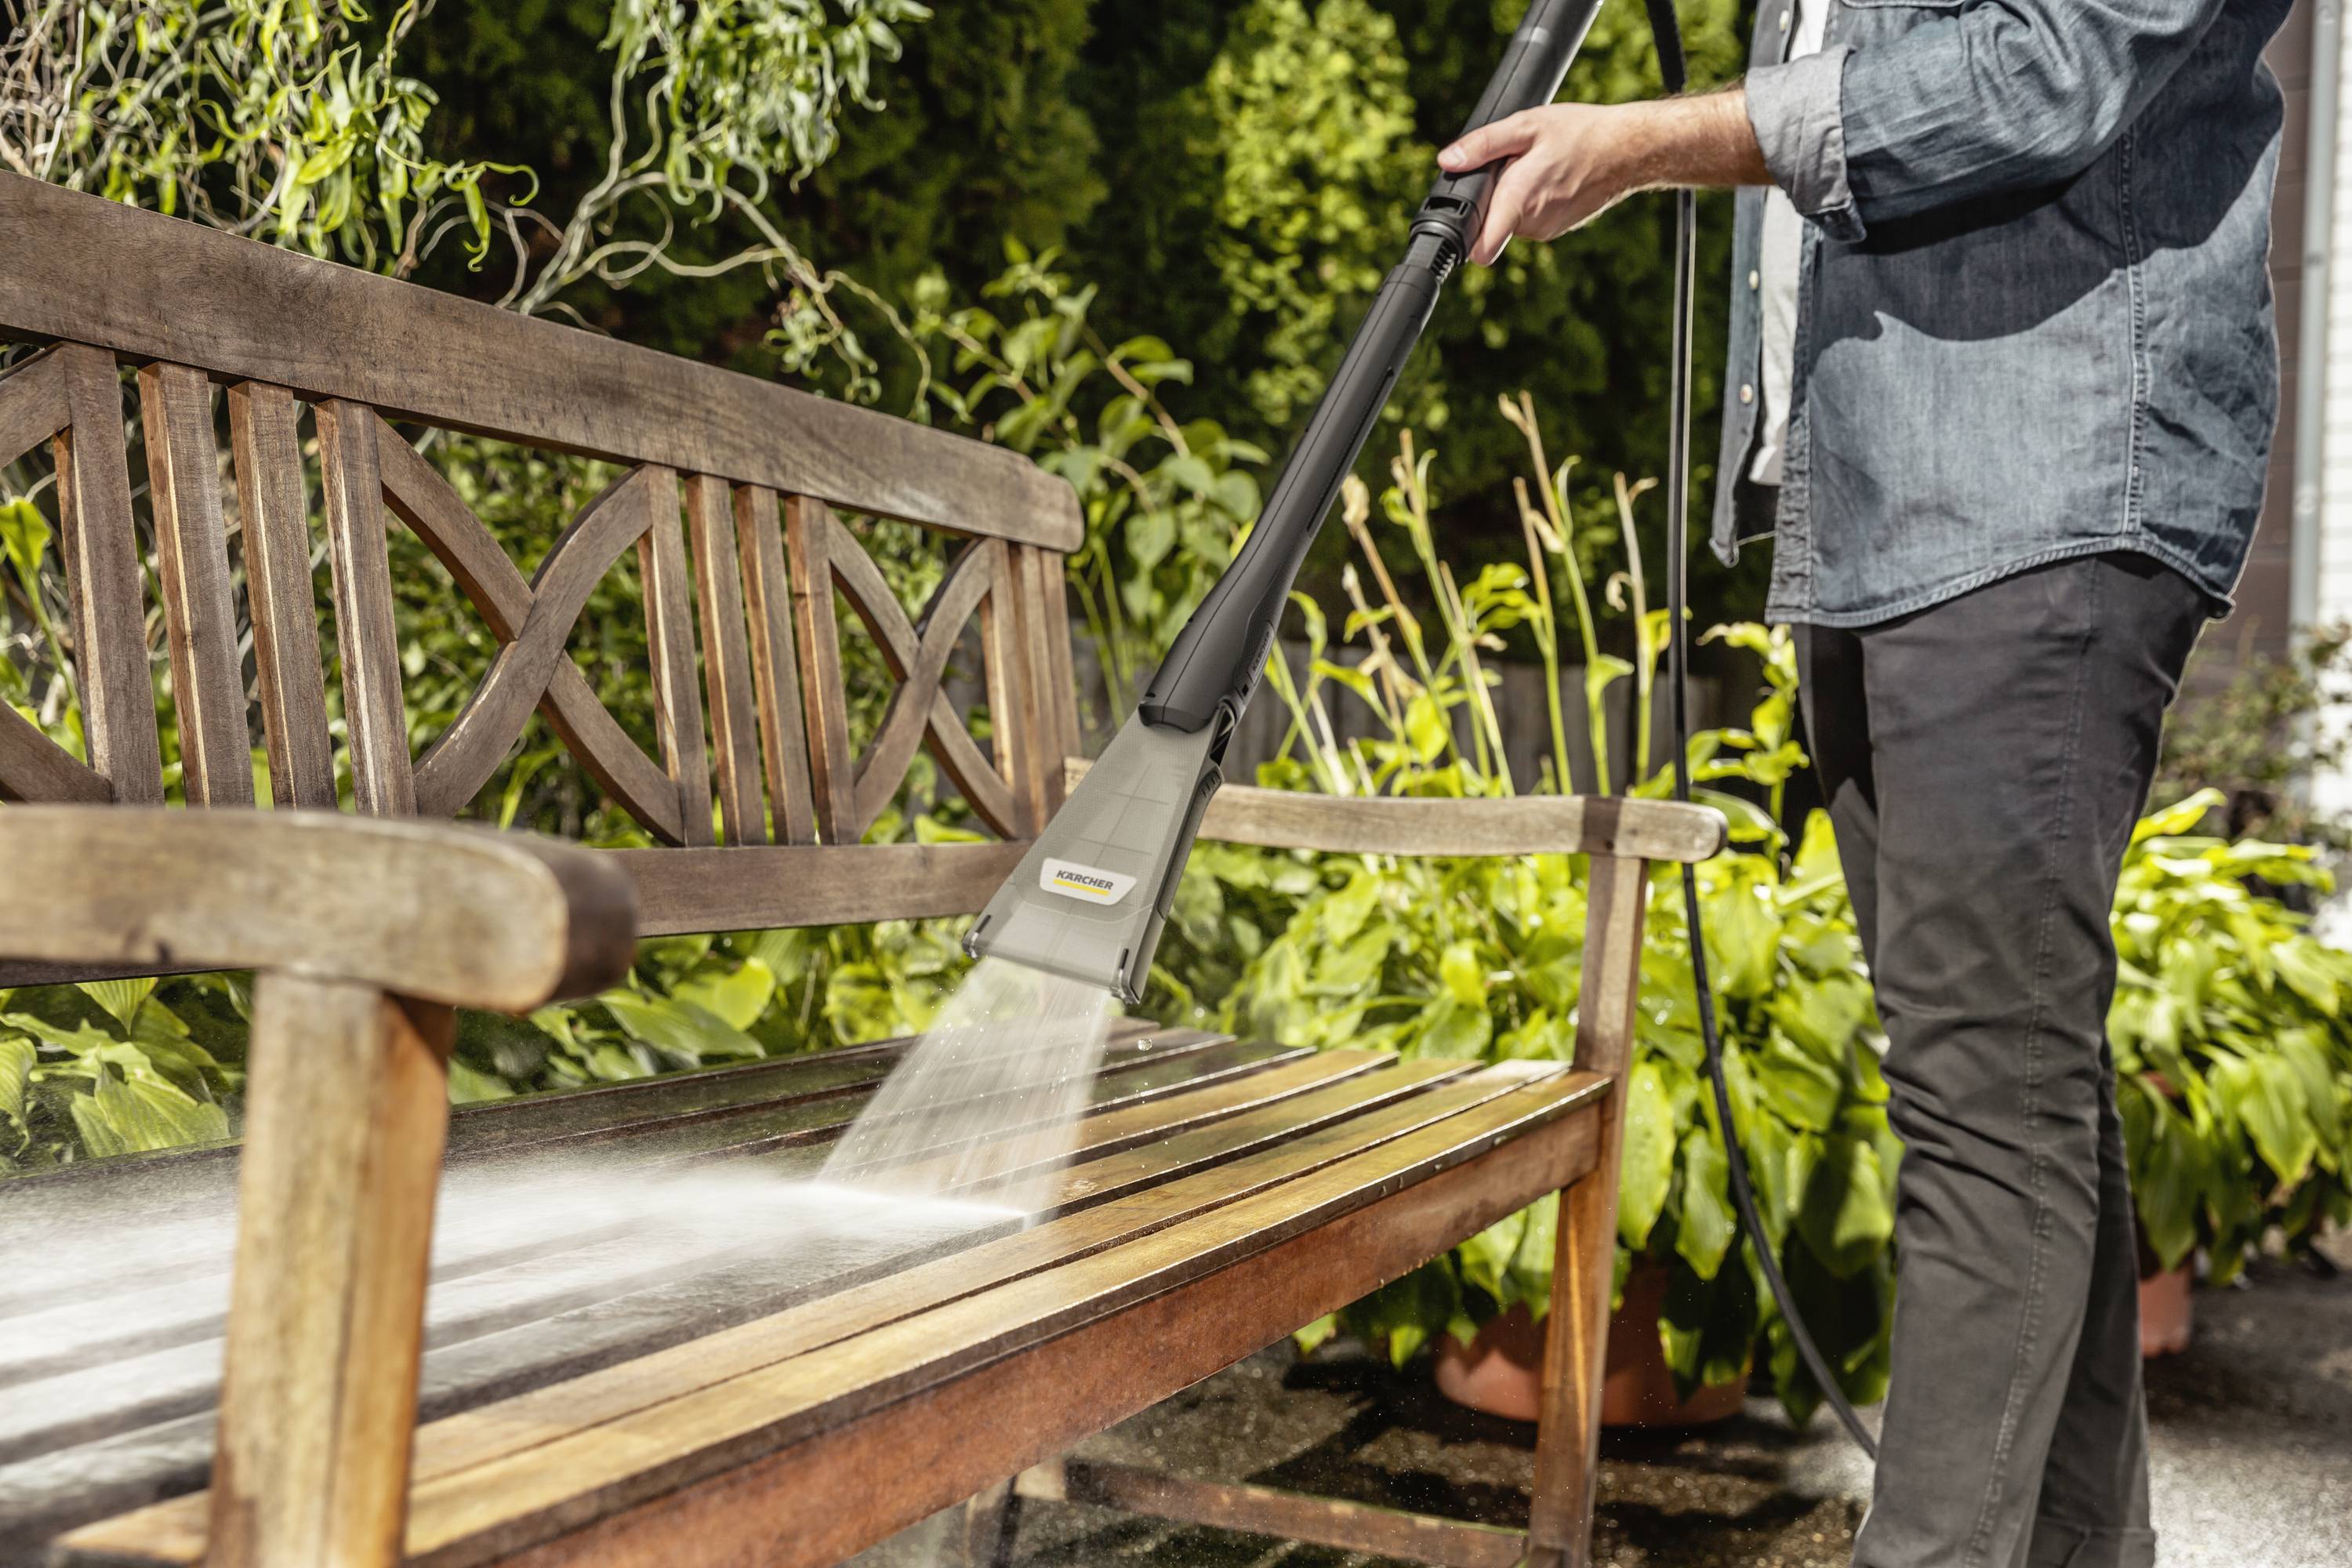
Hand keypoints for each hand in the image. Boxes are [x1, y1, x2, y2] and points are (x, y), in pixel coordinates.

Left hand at [1438, 90, 1766, 266]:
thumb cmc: (1579, 133)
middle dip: (1489, 202)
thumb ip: (1482, 145)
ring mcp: (1545, 230)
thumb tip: (1447, 161)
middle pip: (1490, 225)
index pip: (1481, 247)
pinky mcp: (1556, 229)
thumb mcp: (1526, 126)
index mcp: (1518, 200)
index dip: (1463, 239)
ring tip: (1532, 171)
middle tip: (1507, 170)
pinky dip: (1529, 204)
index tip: (1456, 229)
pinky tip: (1547, 179)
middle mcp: (1531, 224)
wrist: (1627, 149)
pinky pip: (1529, 221)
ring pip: (1510, 222)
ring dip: (1510, 202)